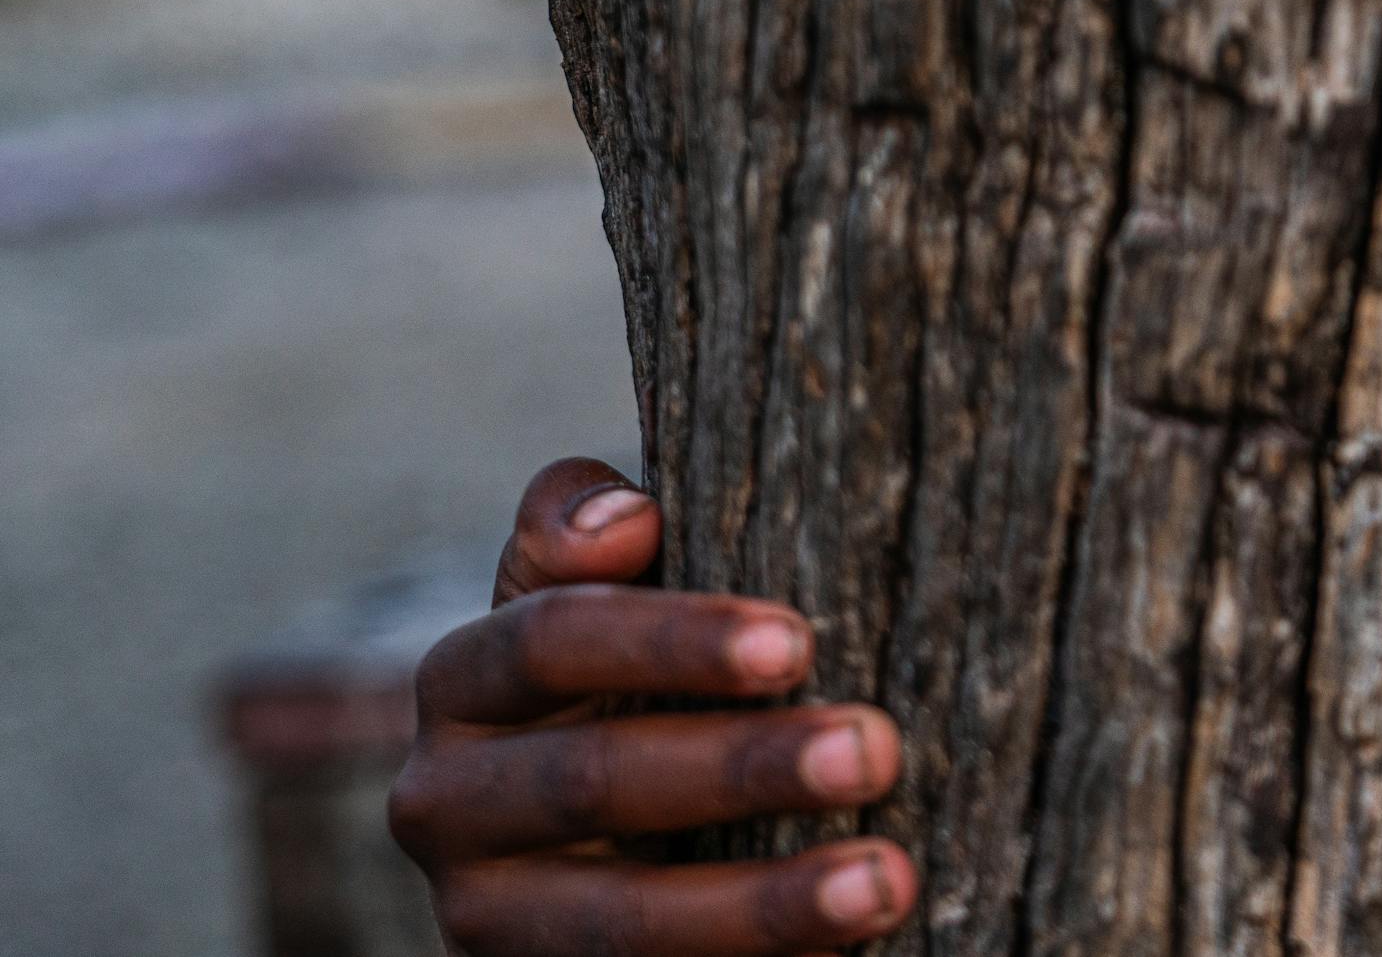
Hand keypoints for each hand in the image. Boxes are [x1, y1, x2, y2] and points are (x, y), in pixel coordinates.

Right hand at [386, 460, 918, 954]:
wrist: (586, 829)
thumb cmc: (629, 675)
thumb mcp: (601, 594)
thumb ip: (583, 530)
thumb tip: (622, 518)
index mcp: (464, 682)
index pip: (553, 641)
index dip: (671, 639)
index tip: (796, 642)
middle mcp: (445, 803)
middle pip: (592, 784)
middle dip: (741, 770)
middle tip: (877, 751)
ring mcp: (486, 918)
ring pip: (617, 924)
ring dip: (760, 907)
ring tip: (886, 882)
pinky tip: (841, 954)